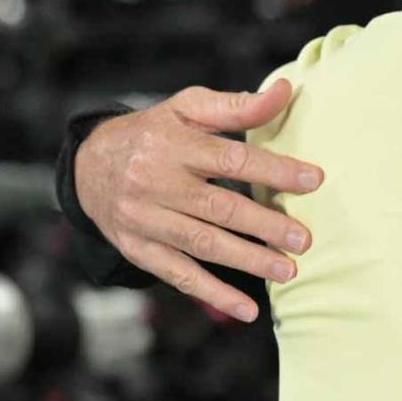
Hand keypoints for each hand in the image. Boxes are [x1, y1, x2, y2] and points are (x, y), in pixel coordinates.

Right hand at [75, 81, 323, 321]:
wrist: (88, 165)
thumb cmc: (153, 132)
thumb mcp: (187, 108)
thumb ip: (237, 105)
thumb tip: (285, 91)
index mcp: (172, 145)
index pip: (231, 159)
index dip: (274, 170)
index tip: (314, 180)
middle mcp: (154, 184)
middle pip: (218, 208)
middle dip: (265, 225)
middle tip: (304, 239)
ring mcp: (144, 220)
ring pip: (201, 244)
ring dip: (247, 261)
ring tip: (288, 270)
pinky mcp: (138, 249)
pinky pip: (178, 276)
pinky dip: (213, 295)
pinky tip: (247, 310)